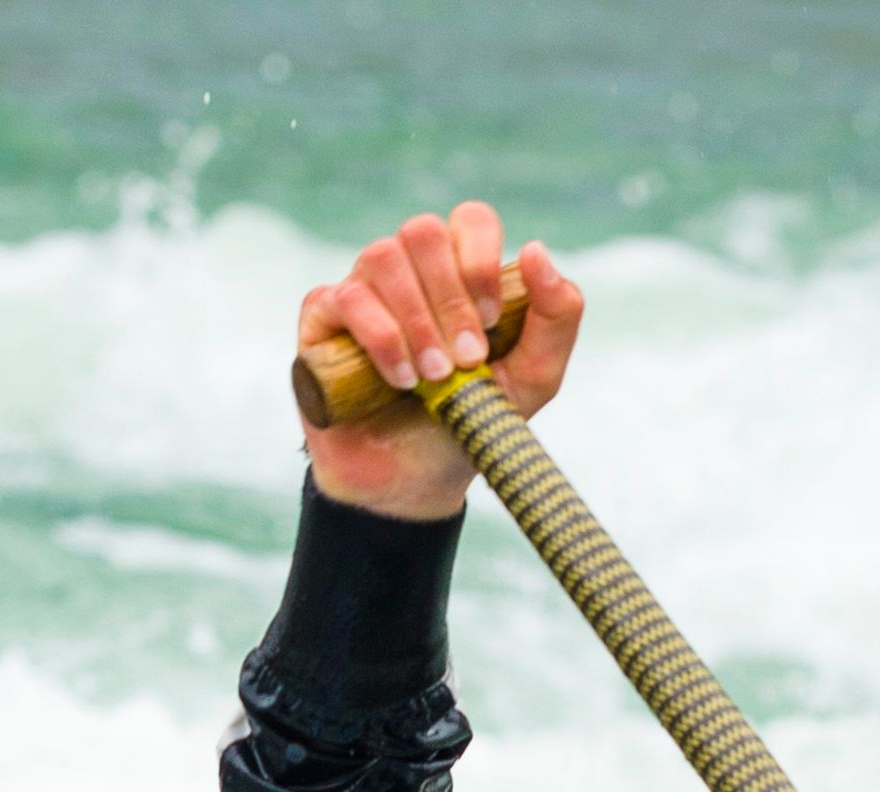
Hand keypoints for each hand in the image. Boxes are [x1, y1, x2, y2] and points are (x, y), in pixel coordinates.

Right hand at [299, 201, 586, 522]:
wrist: (414, 483)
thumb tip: (537, 250)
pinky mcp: (322, 317)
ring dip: (417, 320)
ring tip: (433, 378)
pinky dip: (382, 339)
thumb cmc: (472, 422)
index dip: (481, 259)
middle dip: (451, 298)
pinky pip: (346, 297)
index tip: (492, 319)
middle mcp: (408, 270)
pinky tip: (401, 380)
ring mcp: (362, 287)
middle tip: (467, 361)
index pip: (470, 220)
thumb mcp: (534, 378)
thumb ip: (556, 316)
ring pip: (383, 257)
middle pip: (423, 231)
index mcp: (458, 271)